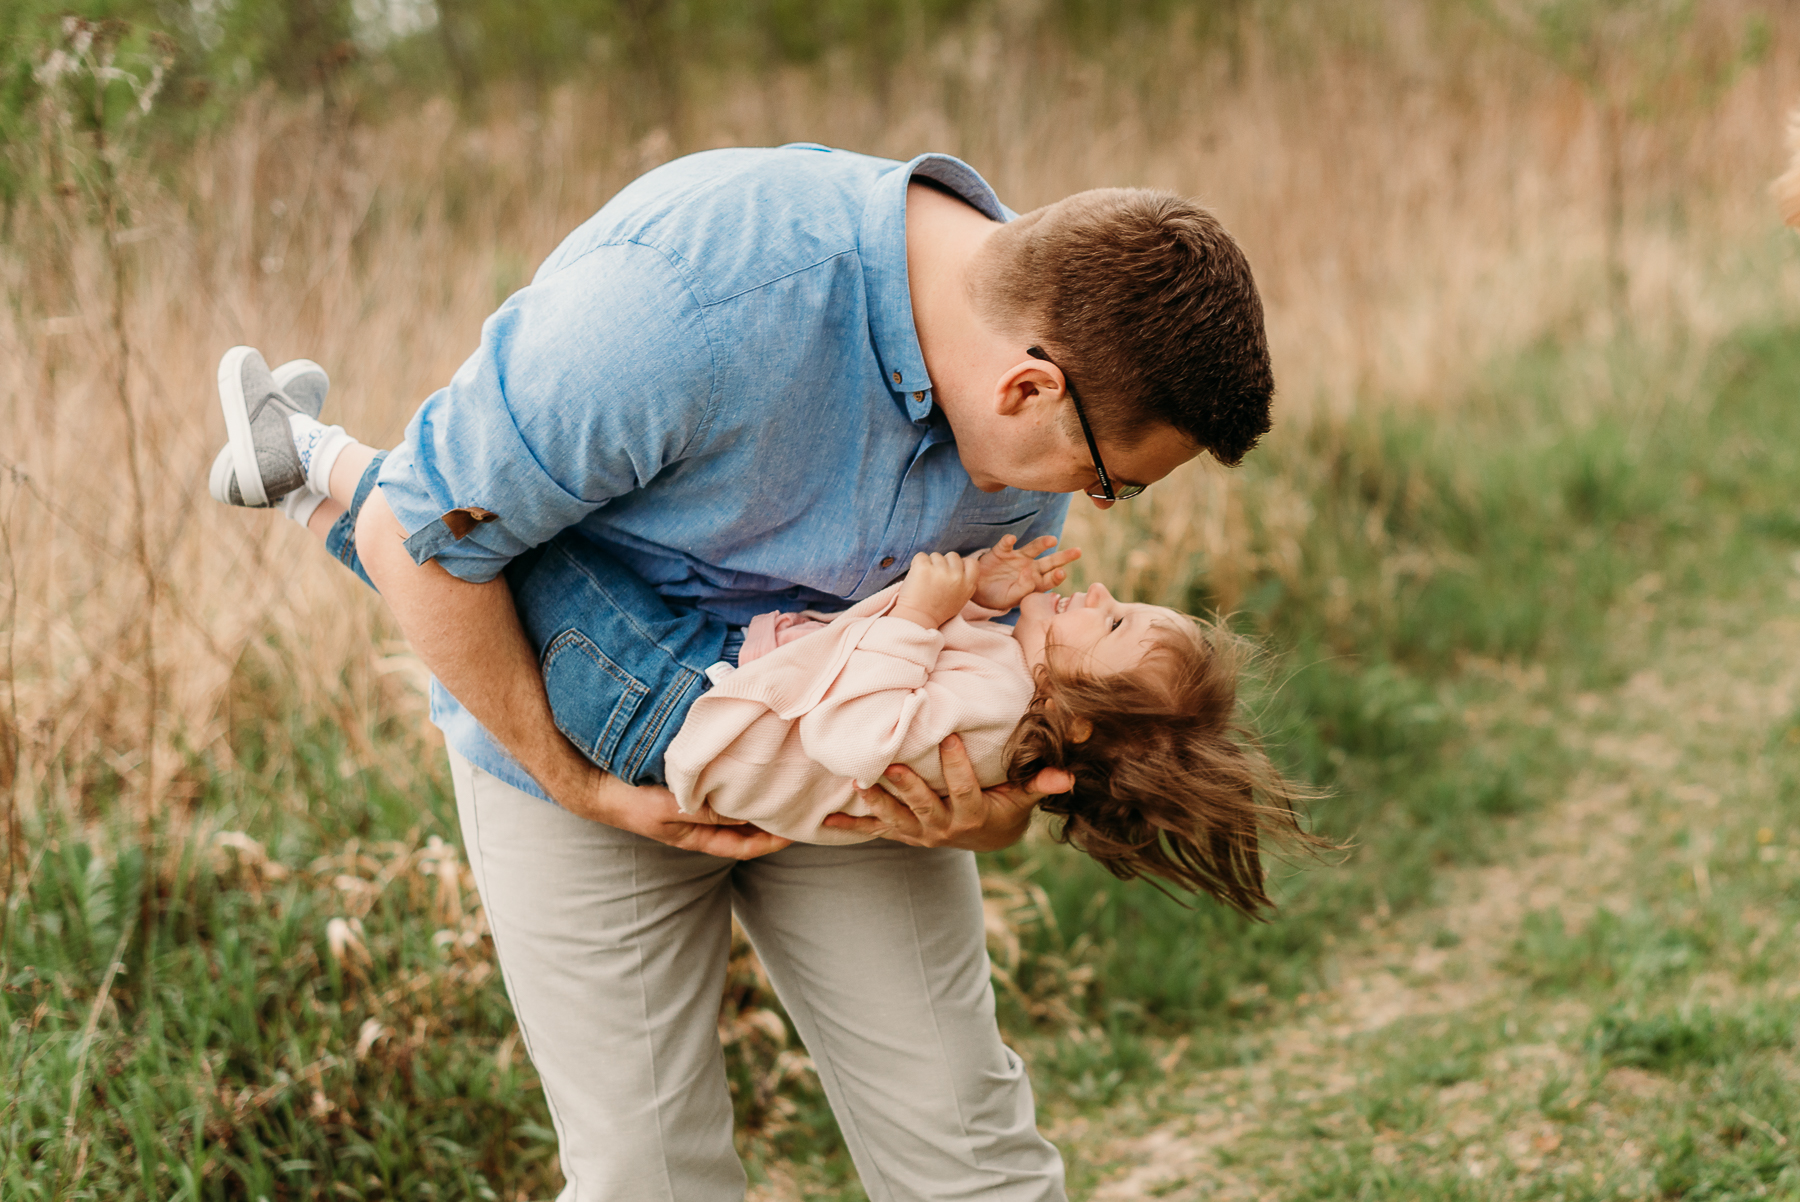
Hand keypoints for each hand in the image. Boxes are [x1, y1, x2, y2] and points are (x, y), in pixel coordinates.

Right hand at [566, 771, 792, 859]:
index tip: (799, 829)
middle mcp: (700, 824)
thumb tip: (749, 814)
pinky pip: (721, 789)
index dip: (773, 841)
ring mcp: (693, 806)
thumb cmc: (632, 800)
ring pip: (736, 808)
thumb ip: (709, 812)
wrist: (595, 784)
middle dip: (771, 818)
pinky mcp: (688, 787)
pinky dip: (738, 781)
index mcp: (698, 836)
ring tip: (782, 782)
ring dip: (757, 798)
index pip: (745, 846)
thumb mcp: (674, 809)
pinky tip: (749, 764)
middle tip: (801, 801)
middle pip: (745, 827)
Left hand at [819, 734, 1075, 850]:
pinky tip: (827, 820)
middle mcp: (944, 827)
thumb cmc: (1004, 806)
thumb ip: (1039, 784)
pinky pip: (875, 830)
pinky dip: (852, 824)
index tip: (952, 738)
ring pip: (895, 818)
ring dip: (876, 802)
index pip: (965, 790)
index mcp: (974, 815)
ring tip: (859, 783)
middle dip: (907, 786)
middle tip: (890, 765)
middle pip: (924, 806)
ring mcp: (920, 833)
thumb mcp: (1022, 797)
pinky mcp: (902, 833)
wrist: (985, 837)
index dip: (958, 767)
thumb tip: (1067, 776)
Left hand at [891, 551, 979, 628]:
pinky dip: (916, 564)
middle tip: (935, 578)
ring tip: (924, 581)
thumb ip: (963, 582)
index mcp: (968, 584)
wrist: (917, 620)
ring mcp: (940, 570)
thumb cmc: (937, 611)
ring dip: (929, 564)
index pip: (971, 562)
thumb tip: (961, 563)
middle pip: (952, 556)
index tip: (951, 572)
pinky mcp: (924, 567)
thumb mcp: (960, 599)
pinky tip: (916, 577)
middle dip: (943, 563)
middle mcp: (957, 576)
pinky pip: (920, 556)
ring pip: (936, 556)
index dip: (961, 564)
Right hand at [970, 534, 1080, 610]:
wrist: (977, 590)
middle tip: (1078, 552)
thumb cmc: (997, 597)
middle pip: (1050, 561)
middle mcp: (1030, 568)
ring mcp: (1017, 558)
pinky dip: (1008, 541)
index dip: (1057, 576)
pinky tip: (1011, 539)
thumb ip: (1022, 589)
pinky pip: (1006, 544)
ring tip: (1052, 541)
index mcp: (1035, 583)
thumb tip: (1030, 574)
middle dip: (1064, 557)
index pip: (1051, 579)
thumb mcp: (1010, 598)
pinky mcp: (1002, 551)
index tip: (1062, 572)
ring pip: (1033, 548)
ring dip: (1042, 543)